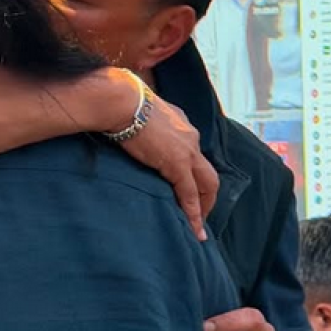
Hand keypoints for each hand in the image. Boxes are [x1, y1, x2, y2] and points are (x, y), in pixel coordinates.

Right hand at [118, 90, 218, 240]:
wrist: (122, 102)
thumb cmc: (123, 104)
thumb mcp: (141, 114)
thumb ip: (146, 125)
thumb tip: (132, 129)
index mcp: (181, 124)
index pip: (193, 153)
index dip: (192, 172)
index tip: (187, 186)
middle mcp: (190, 136)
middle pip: (207, 171)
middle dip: (206, 194)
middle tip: (200, 212)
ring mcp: (187, 150)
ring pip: (206, 184)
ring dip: (204, 206)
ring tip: (198, 226)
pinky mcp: (178, 163)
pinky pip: (190, 194)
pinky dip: (194, 213)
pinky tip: (193, 229)